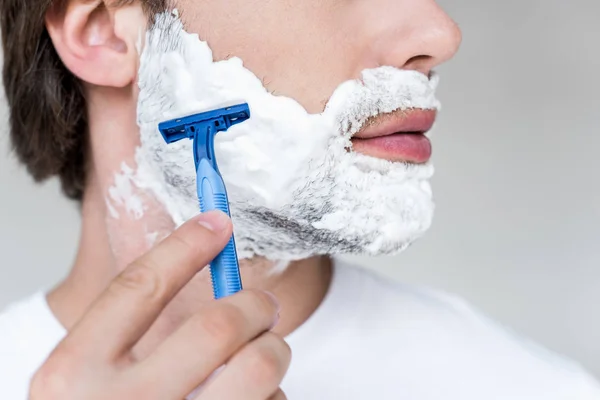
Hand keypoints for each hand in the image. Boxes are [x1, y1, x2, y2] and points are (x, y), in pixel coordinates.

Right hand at [29, 211, 289, 399]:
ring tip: (258, 369)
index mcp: (72, 379)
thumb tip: (210, 270)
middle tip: (263, 307)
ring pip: (259, 371)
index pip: (140, 287)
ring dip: (272, 359)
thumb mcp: (87, 388)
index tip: (219, 223)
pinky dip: (275, 399)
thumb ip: (130, 338)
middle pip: (218, 328)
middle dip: (255, 306)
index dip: (186, 246)